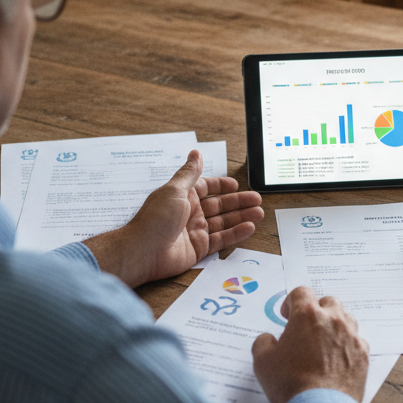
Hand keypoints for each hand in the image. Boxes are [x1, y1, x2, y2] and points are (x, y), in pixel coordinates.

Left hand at [83, 151, 263, 286]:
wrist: (143, 251)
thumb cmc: (155, 218)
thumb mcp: (175, 189)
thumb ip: (190, 172)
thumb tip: (195, 152)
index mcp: (183, 196)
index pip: (206, 187)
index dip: (221, 185)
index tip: (236, 185)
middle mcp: (190, 212)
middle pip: (219, 205)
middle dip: (238, 202)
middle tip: (257, 199)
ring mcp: (195, 231)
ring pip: (224, 222)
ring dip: (241, 217)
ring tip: (259, 213)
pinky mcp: (199, 248)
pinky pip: (222, 239)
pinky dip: (236, 234)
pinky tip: (249, 227)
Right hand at [252, 287, 368, 402]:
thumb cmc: (290, 383)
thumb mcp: (262, 362)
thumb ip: (263, 342)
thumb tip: (269, 339)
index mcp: (307, 315)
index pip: (302, 292)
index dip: (292, 301)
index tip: (287, 316)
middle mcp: (333, 320)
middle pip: (328, 301)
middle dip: (317, 310)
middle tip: (306, 328)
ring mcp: (351, 336)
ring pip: (346, 319)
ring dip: (334, 325)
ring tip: (323, 343)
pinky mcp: (363, 355)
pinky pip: (357, 341)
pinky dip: (347, 346)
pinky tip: (337, 360)